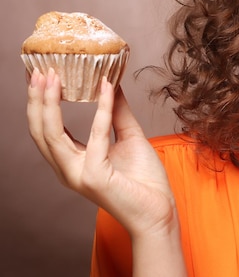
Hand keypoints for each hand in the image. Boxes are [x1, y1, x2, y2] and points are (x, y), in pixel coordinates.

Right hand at [26, 68, 175, 237]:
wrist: (158, 211)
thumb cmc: (144, 181)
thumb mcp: (129, 137)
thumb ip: (117, 112)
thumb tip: (111, 83)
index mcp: (72, 161)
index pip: (46, 129)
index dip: (40, 103)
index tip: (42, 76)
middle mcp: (68, 169)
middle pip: (40, 130)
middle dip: (36, 99)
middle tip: (41, 70)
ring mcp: (78, 174)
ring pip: (52, 134)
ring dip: (50, 102)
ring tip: (54, 76)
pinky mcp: (94, 176)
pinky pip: (96, 134)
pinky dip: (101, 108)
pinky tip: (107, 88)